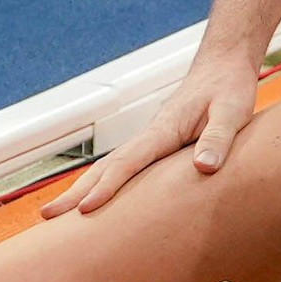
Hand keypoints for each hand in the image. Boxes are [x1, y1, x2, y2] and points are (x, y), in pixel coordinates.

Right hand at [47, 46, 262, 216]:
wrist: (224, 65)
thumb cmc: (229, 88)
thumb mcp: (233, 112)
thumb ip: (218, 139)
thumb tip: (203, 168)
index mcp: (163, 130)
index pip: (128, 162)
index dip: (107, 187)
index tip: (85, 209)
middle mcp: (150, 136)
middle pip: (106, 167)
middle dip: (76, 192)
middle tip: (47, 216)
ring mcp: (151, 141)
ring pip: (111, 167)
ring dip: (84, 189)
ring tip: (59, 214)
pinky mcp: (159, 145)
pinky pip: (126, 168)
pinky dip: (106, 184)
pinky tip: (99, 199)